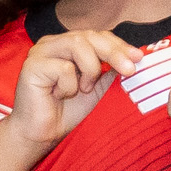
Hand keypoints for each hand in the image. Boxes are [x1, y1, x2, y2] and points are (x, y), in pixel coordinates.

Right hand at [2, 30, 136, 158]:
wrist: (41, 134)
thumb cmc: (65, 111)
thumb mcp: (95, 88)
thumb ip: (108, 71)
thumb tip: (132, 58)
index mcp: (67, 45)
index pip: (97, 35)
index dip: (118, 45)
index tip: (138, 58)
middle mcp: (53, 43)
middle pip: (89, 36)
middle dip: (113, 53)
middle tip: (130, 70)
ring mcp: (41, 51)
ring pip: (78, 45)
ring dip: (89, 70)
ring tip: (83, 89)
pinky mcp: (32, 64)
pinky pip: (63, 68)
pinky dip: (69, 86)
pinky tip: (58, 95)